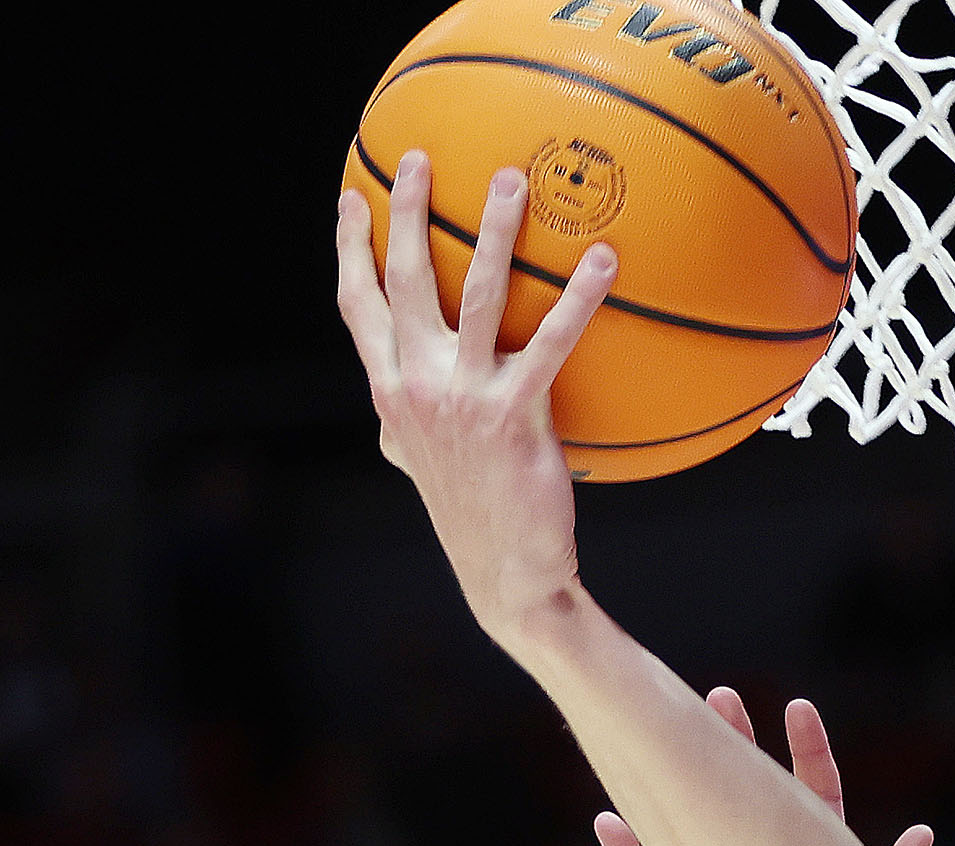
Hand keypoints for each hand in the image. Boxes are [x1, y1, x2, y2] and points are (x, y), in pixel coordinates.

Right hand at [333, 154, 616, 654]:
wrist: (506, 577)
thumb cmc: (472, 516)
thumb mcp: (422, 464)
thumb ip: (404, 424)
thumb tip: (388, 411)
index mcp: (390, 393)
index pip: (358, 308)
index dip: (351, 249)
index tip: (352, 199)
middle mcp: (416, 388)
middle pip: (404, 282)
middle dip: (409, 213)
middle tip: (422, 158)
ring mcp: (463, 401)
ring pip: (477, 296)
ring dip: (495, 233)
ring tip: (512, 183)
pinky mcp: (515, 418)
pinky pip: (551, 344)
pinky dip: (578, 300)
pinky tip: (603, 262)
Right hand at [595, 693, 934, 845]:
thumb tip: (922, 833)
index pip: (810, 801)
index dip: (806, 755)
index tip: (799, 708)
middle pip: (744, 802)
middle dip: (734, 749)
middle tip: (719, 698)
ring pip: (694, 835)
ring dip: (680, 787)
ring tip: (663, 736)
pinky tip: (609, 823)